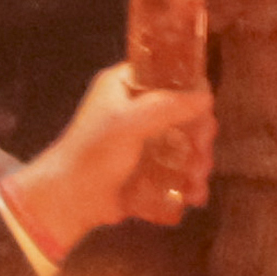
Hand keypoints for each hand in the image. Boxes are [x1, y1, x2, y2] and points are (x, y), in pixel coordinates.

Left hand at [7, 65, 222, 254]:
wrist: (70, 200)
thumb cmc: (94, 153)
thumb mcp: (128, 123)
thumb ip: (166, 107)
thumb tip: (206, 97)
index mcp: (126, 85)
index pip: (169, 75)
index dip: (192, 92)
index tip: (204, 114)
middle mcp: (136, 107)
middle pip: (184, 112)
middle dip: (199, 135)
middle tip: (201, 154)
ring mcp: (144, 139)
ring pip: (185, 142)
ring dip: (197, 160)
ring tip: (196, 181)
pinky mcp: (148, 167)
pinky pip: (177, 167)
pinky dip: (189, 180)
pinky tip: (195, 195)